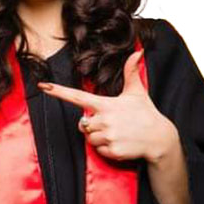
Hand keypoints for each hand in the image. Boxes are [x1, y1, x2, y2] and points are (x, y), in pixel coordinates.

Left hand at [38, 49, 178, 163]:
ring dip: (98, 138)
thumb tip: (137, 52)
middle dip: (91, 126)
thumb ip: (131, 72)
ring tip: (116, 133)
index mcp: (106, 104)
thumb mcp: (137, 92)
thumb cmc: (146, 113)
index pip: (77, 97)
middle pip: (82, 125)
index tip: (44, 87)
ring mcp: (108, 136)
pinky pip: (98, 151)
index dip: (59, 92)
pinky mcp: (112, 150)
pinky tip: (119, 143)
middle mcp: (104, 120)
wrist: (160, 138)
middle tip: (110, 124)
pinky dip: (106, 149)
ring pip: (89, 139)